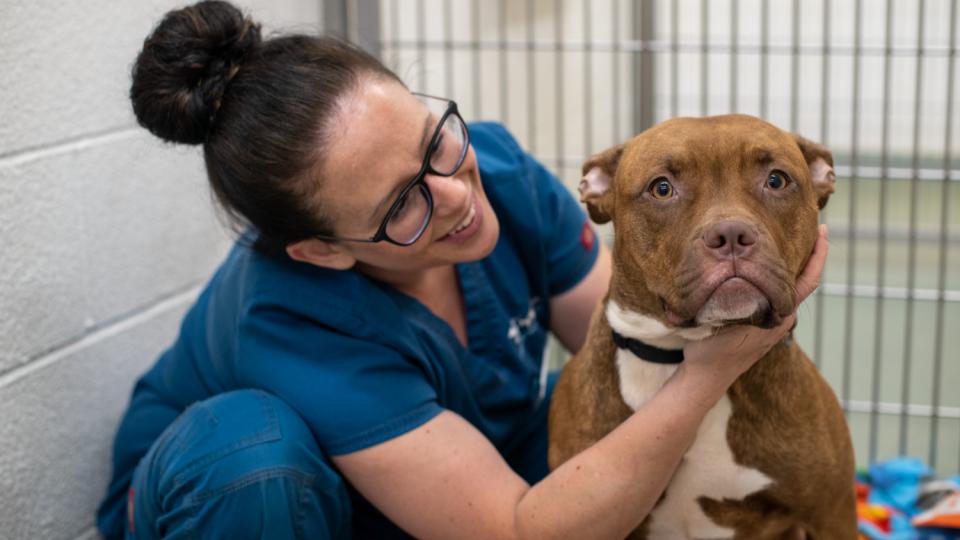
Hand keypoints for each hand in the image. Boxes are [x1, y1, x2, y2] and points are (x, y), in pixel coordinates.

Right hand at [682, 224, 828, 383]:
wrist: (706, 378)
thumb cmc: (712, 351)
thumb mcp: (723, 319)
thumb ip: (737, 299)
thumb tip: (737, 274)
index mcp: (779, 316)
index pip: (807, 280)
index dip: (818, 255)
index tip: (823, 230)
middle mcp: (782, 319)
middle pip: (801, 280)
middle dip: (805, 255)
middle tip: (804, 227)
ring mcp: (773, 324)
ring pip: (786, 288)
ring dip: (788, 265)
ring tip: (780, 240)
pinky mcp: (762, 326)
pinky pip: (774, 296)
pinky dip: (774, 278)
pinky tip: (759, 267)